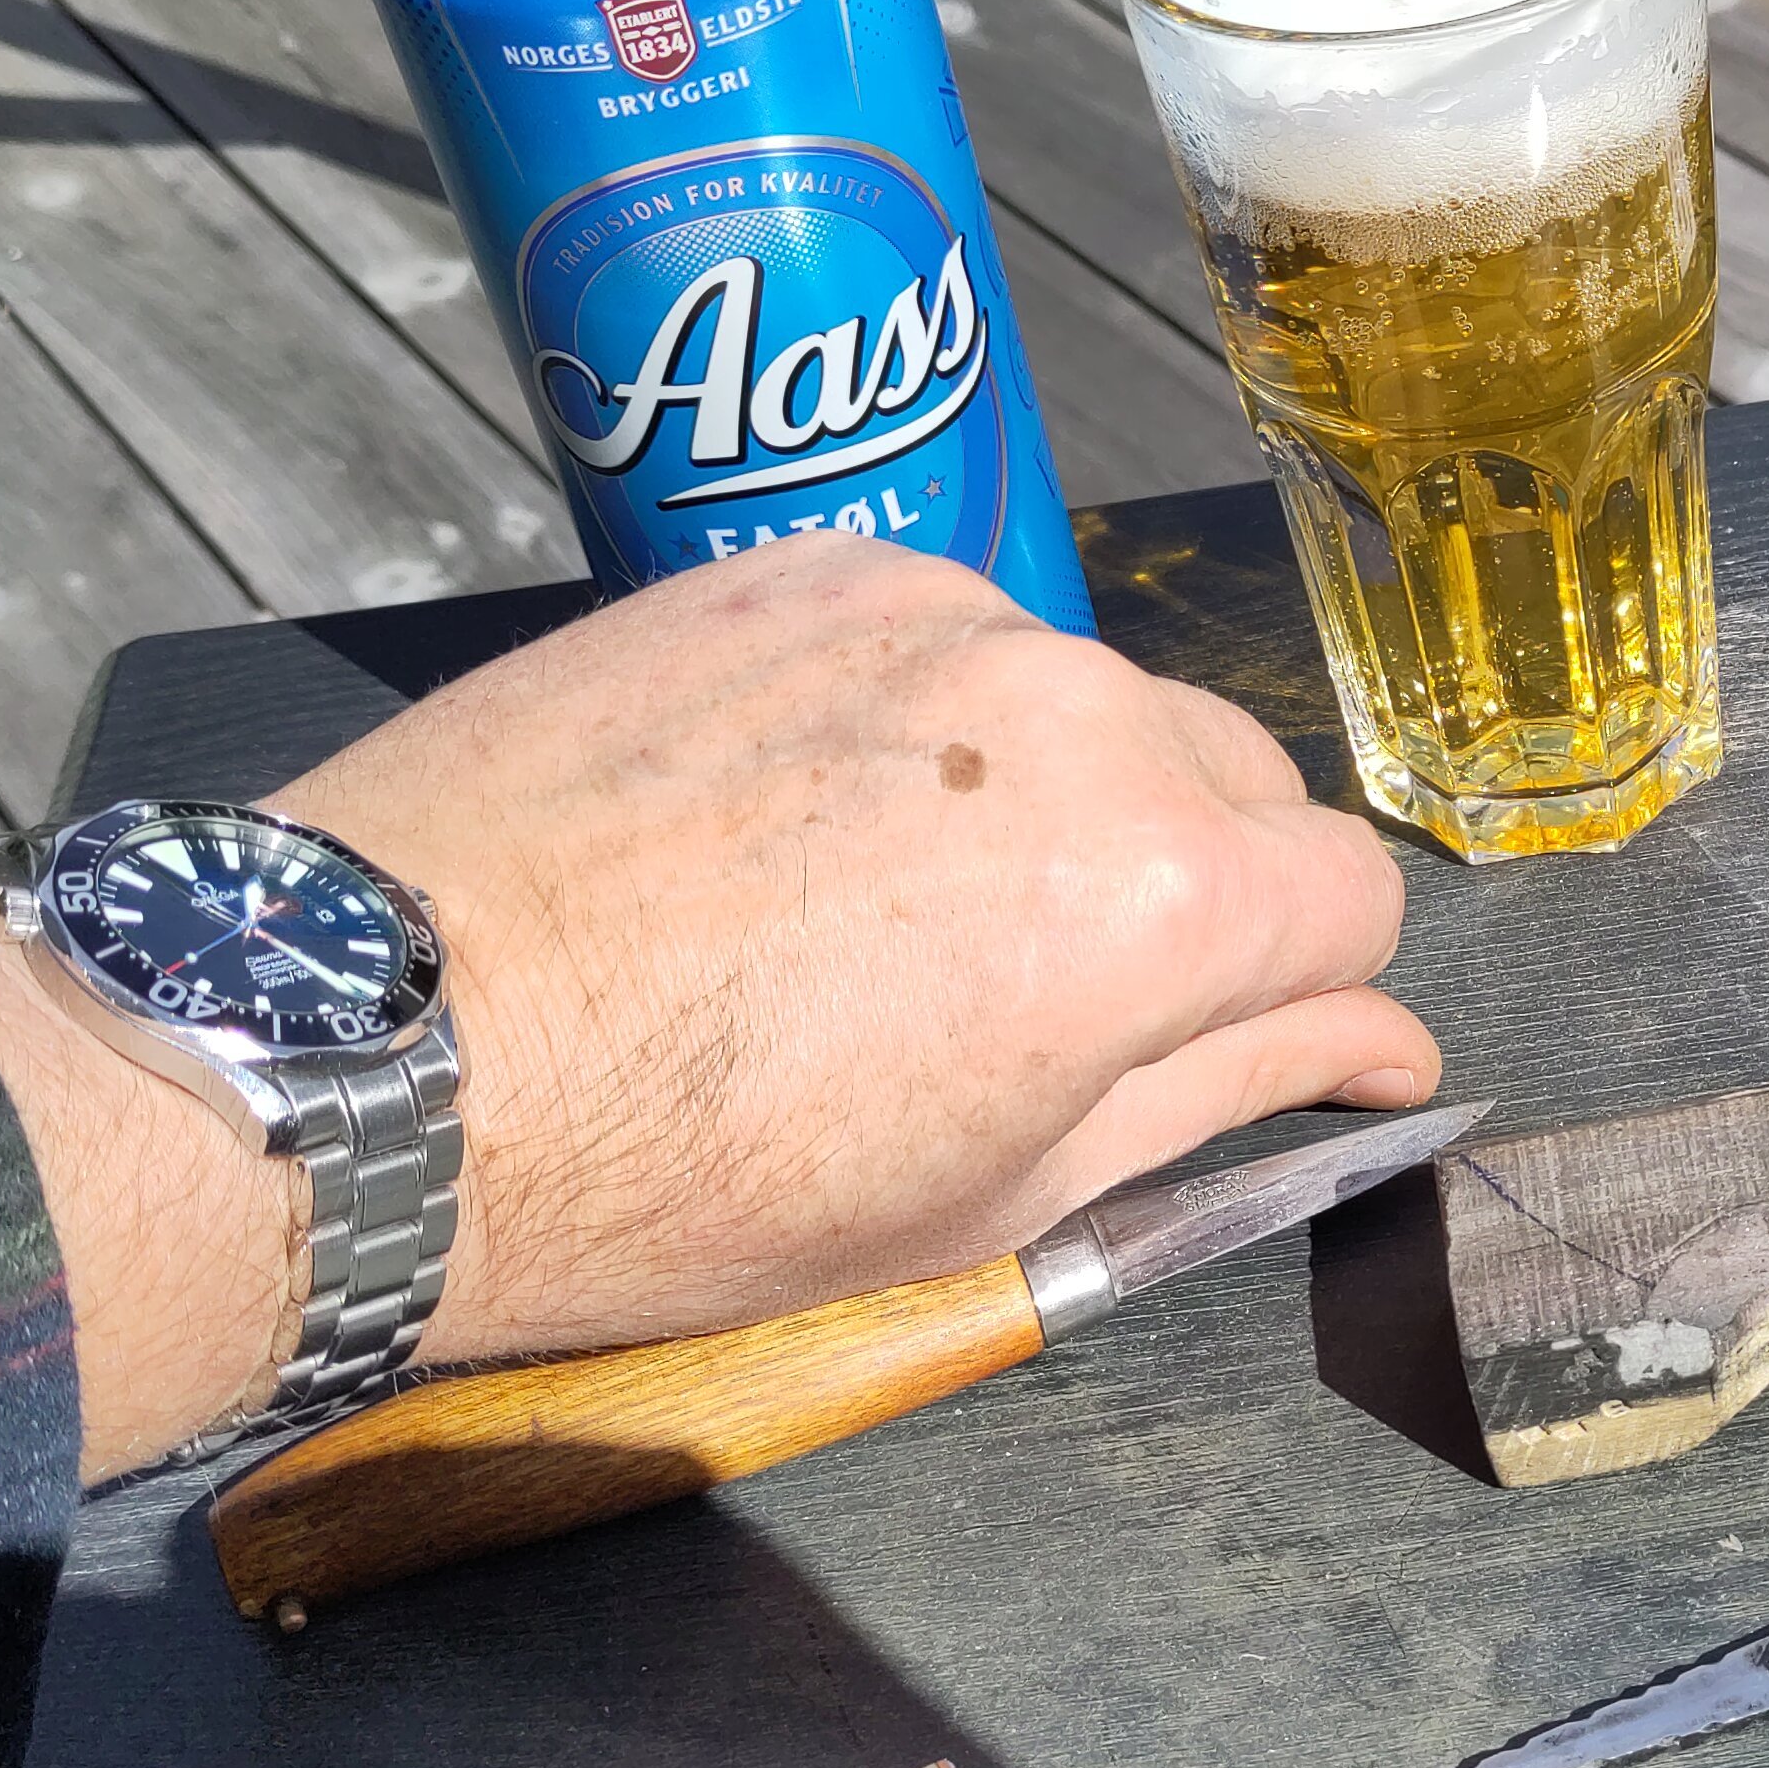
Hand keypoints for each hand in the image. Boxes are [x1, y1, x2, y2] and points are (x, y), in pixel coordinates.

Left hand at [0, 537, 1438, 1478]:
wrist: (383, 1047)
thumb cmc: (685, 1181)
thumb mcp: (994, 1200)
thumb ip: (1222, 1096)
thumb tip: (1385, 1052)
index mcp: (1165, 893)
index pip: (1355, 898)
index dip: (1309, 990)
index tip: (1232, 1040)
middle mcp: (1081, 711)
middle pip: (1239, 782)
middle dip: (1195, 886)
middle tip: (1041, 996)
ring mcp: (935, 614)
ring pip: (1087, 703)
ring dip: (1052, 792)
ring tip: (883, 906)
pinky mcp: (802, 567)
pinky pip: (942, 635)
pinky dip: (920, 718)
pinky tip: (794, 816)